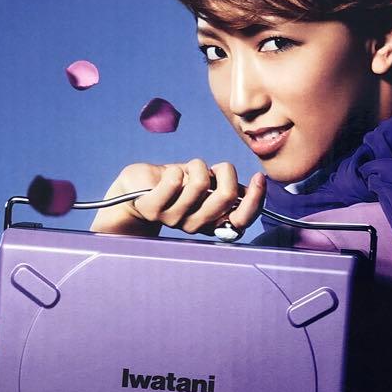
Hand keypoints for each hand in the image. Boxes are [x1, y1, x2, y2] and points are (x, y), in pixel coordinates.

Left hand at [89, 160, 266, 237]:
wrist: (133, 190)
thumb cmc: (171, 184)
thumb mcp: (203, 186)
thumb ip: (223, 188)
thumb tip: (252, 186)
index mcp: (210, 222)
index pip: (241, 221)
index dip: (254, 201)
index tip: (258, 177)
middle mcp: (195, 225)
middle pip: (225, 197)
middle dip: (226, 171)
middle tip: (215, 167)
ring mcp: (174, 219)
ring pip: (201, 184)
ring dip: (197, 166)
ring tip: (187, 169)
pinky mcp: (154, 208)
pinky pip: (175, 182)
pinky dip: (176, 170)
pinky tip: (169, 174)